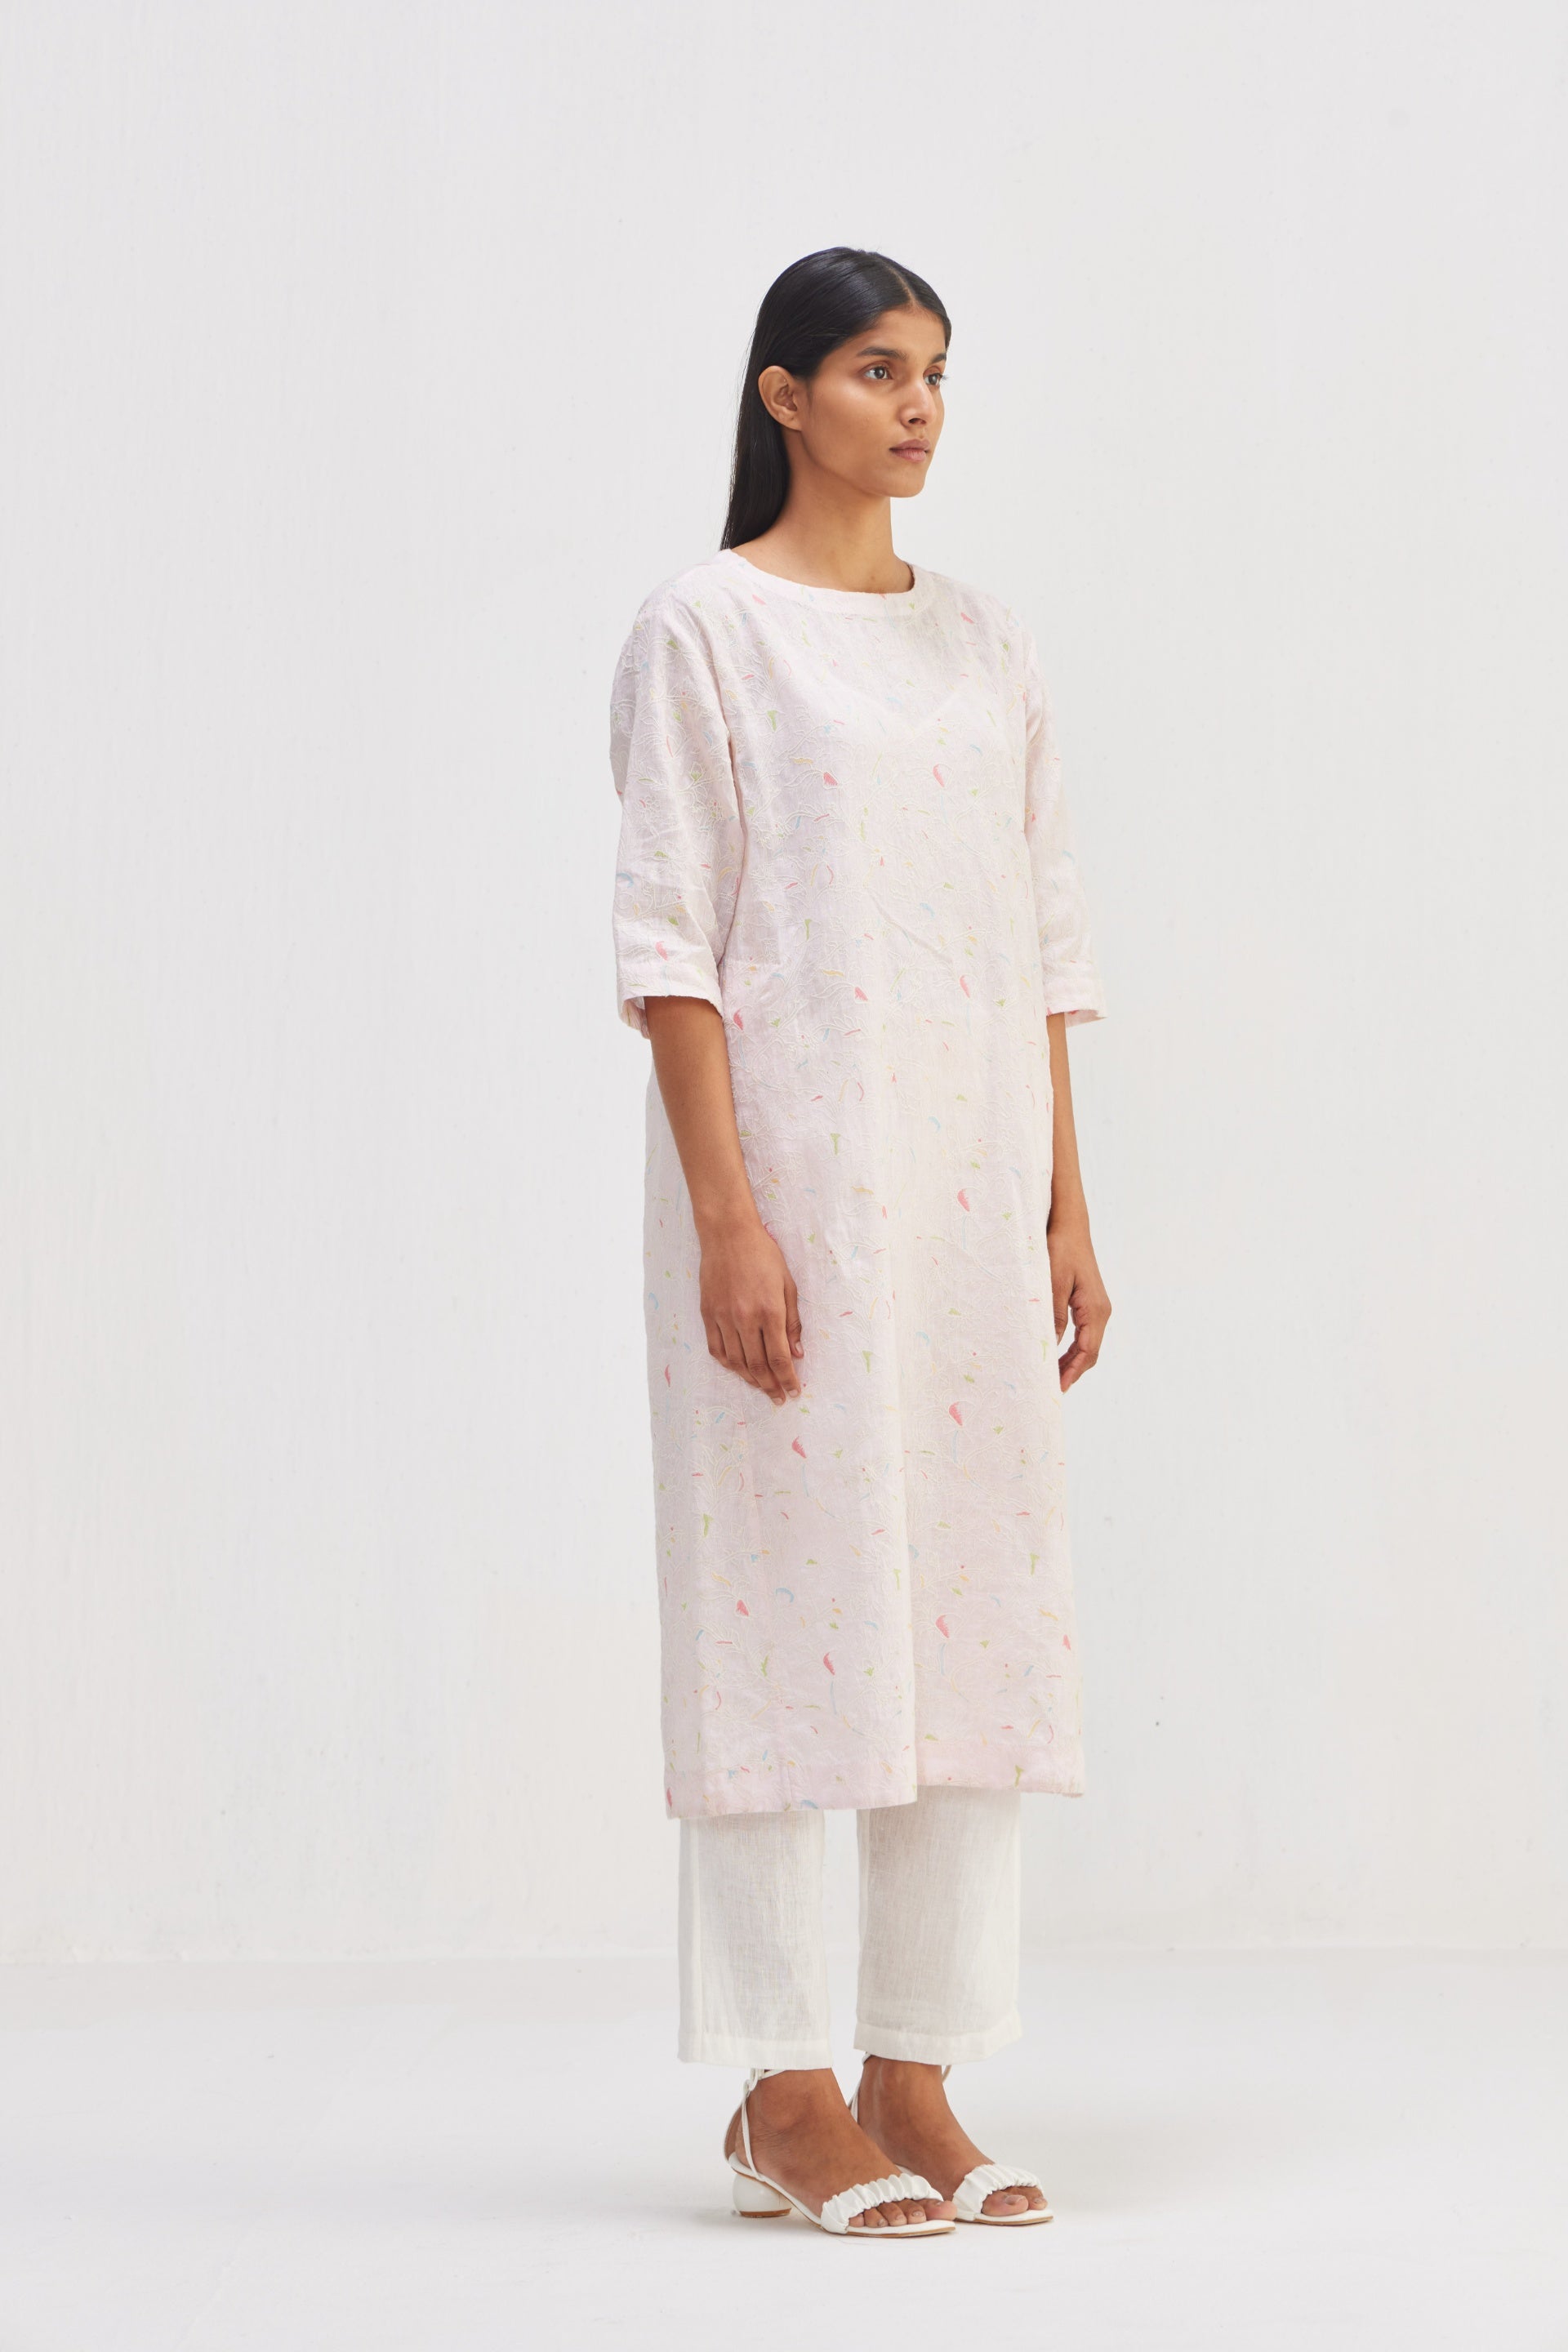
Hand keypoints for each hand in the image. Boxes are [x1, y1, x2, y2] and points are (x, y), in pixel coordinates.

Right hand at [699, 1218, 804, 1402]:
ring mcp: (723, 1317)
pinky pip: (716, 1349)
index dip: (787, 1379)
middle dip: (771, 1386)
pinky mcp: (707, 1313)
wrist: (728, 1234)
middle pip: (758, 1365)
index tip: (794, 1392)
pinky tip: (738, 1369)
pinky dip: (728, 1364)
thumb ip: (793, 1322)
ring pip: (736, 1362)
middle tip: (779, 1398)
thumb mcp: (788, 1285)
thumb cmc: (763, 1255)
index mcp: (769, 1311)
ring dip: (750, 1379)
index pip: (779, 1357)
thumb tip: (797, 1354)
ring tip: (761, 1387)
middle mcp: (745, 1319)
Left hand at [1048, 1213, 1110, 1390]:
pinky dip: (1072, 1348)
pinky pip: (1084, 1333)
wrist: (1070, 1225)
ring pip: (1087, 1344)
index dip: (1072, 1372)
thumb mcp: (1053, 1284)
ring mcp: (1097, 1306)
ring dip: (1072, 1361)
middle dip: (1073, 1371)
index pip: (1087, 1351)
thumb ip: (1054, 1316)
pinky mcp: (1089, 1302)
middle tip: (1052, 1389)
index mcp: (1095, 1309)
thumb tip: (1050, 1347)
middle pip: (1090, 1352)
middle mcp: (1101, 1311)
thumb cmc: (1060, 1249)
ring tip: (1053, 1377)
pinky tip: (1058, 1354)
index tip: (1057, 1388)